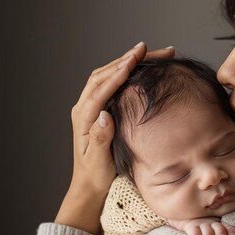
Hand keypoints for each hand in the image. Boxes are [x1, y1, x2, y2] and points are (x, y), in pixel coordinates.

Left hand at [55, 42, 174, 234]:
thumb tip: (104, 115)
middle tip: (150, 49)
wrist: (90, 185)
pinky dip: (124, 71)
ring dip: (126, 62)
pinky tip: (139, 68)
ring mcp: (91, 106)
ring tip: (150, 53)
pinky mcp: (99, 108)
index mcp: (84, 117)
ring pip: (107, 75)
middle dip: (127, 59)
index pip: (101, 88)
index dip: (118, 72)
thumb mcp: (99, 161)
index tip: (135, 59)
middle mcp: (85, 107)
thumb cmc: (96, 175)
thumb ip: (101, 138)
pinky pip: (110, 82)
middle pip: (104, 75)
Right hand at [166, 218, 234, 234]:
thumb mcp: (211, 233)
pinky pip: (195, 233)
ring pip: (208, 233)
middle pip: (221, 232)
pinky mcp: (191, 225)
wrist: (182, 218)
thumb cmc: (200, 231)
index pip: (230, 230)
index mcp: (220, 225)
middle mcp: (213, 222)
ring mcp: (202, 223)